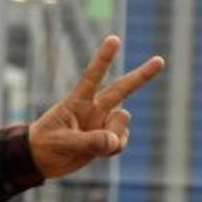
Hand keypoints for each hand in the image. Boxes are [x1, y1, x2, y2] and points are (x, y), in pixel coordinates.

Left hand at [29, 35, 164, 179]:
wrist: (42, 161)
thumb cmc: (44, 145)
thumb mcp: (61, 143)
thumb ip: (88, 142)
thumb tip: (114, 141)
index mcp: (77, 102)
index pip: (92, 77)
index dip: (103, 59)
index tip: (114, 39)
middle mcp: (93, 108)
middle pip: (121, 89)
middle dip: (141, 76)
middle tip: (159, 60)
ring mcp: (102, 122)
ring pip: (122, 122)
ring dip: (114, 135)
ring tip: (92, 145)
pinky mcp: (107, 138)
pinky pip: (121, 141)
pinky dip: (114, 148)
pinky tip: (99, 152)